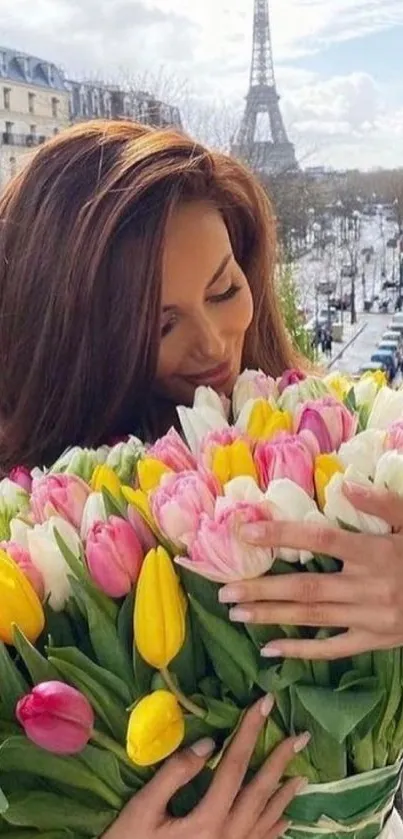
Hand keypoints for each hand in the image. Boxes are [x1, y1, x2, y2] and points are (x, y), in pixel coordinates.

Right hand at [103, 696, 307, 838]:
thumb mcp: (143, 810)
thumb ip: (175, 774)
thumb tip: (207, 743)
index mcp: (207, 819)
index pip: (235, 764)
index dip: (250, 730)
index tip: (265, 702)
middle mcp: (228, 838)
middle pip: (259, 791)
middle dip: (280, 760)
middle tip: (300, 735)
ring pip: (266, 820)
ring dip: (284, 795)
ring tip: (302, 774)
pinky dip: (276, 828)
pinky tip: (285, 819)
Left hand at [218, 483, 402, 659]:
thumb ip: (381, 503)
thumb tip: (344, 484)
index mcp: (374, 552)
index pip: (319, 539)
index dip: (281, 534)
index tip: (245, 532)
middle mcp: (367, 586)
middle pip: (306, 586)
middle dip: (262, 588)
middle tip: (225, 590)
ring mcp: (369, 617)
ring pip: (313, 617)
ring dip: (272, 615)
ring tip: (236, 612)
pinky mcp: (374, 640)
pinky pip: (333, 647)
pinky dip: (301, 650)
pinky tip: (271, 649)